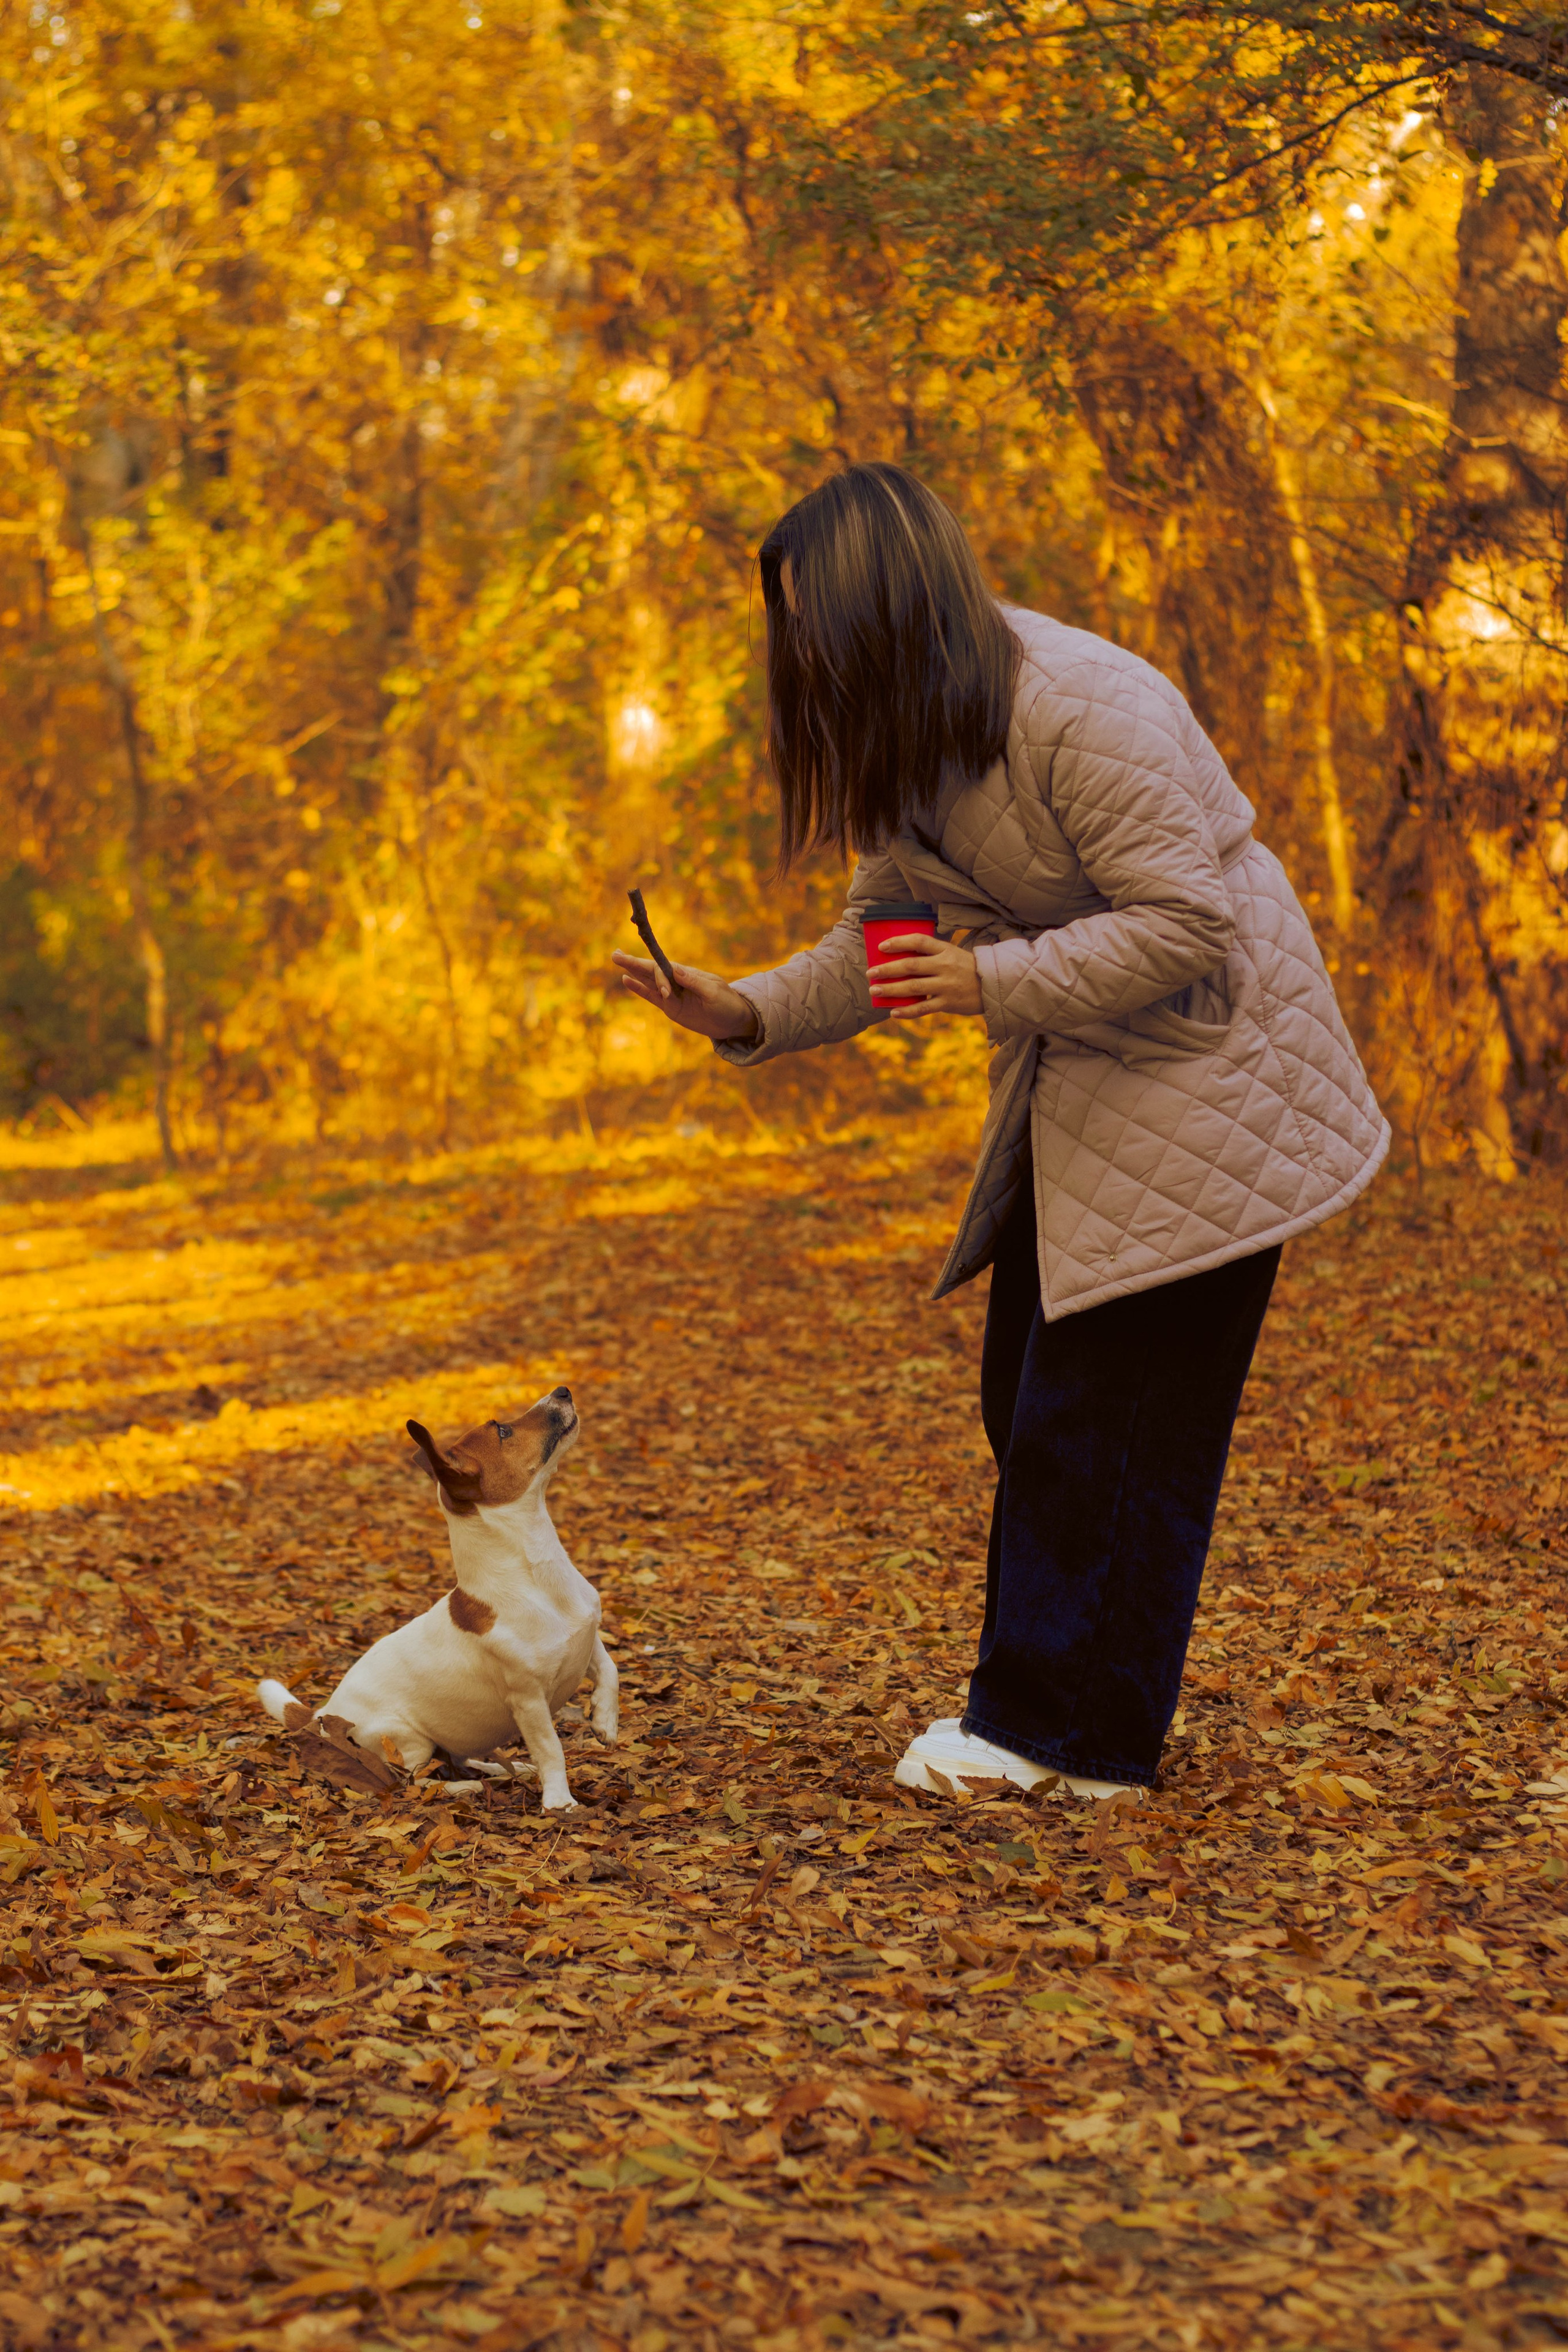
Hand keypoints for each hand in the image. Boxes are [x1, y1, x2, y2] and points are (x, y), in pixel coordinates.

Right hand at [612, 951, 760, 1043]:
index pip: (664, 968)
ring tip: (616, 959)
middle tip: (614, 953)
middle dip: (633, 962)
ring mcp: (671, 994)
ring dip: (632, 971)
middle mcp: (675, 981)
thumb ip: (693, 982)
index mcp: (686, 973)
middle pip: (650, 969)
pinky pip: (651, 996)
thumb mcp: (714, 992)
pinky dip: (639, 989)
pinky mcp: (670, 1007)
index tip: (665, 992)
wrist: (733, 1021)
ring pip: (647, 980)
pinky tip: (626, 980)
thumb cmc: (727, 1003)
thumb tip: (675, 969)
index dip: (657, 973)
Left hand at [869, 933, 982, 1019]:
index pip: (919, 941)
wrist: (994, 986)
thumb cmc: (967, 968)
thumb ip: (932, 954)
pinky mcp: (948, 1003)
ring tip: (874, 991)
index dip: (899, 942)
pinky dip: (907, 1011)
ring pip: (913, 987)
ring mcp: (946, 985)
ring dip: (891, 989)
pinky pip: (923, 1008)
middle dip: (888, 969)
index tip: (881, 946)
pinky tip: (893, 1013)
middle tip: (871, 973)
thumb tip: (902, 957)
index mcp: (945, 950)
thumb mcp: (953, 954)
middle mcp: (944, 966)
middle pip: (911, 965)